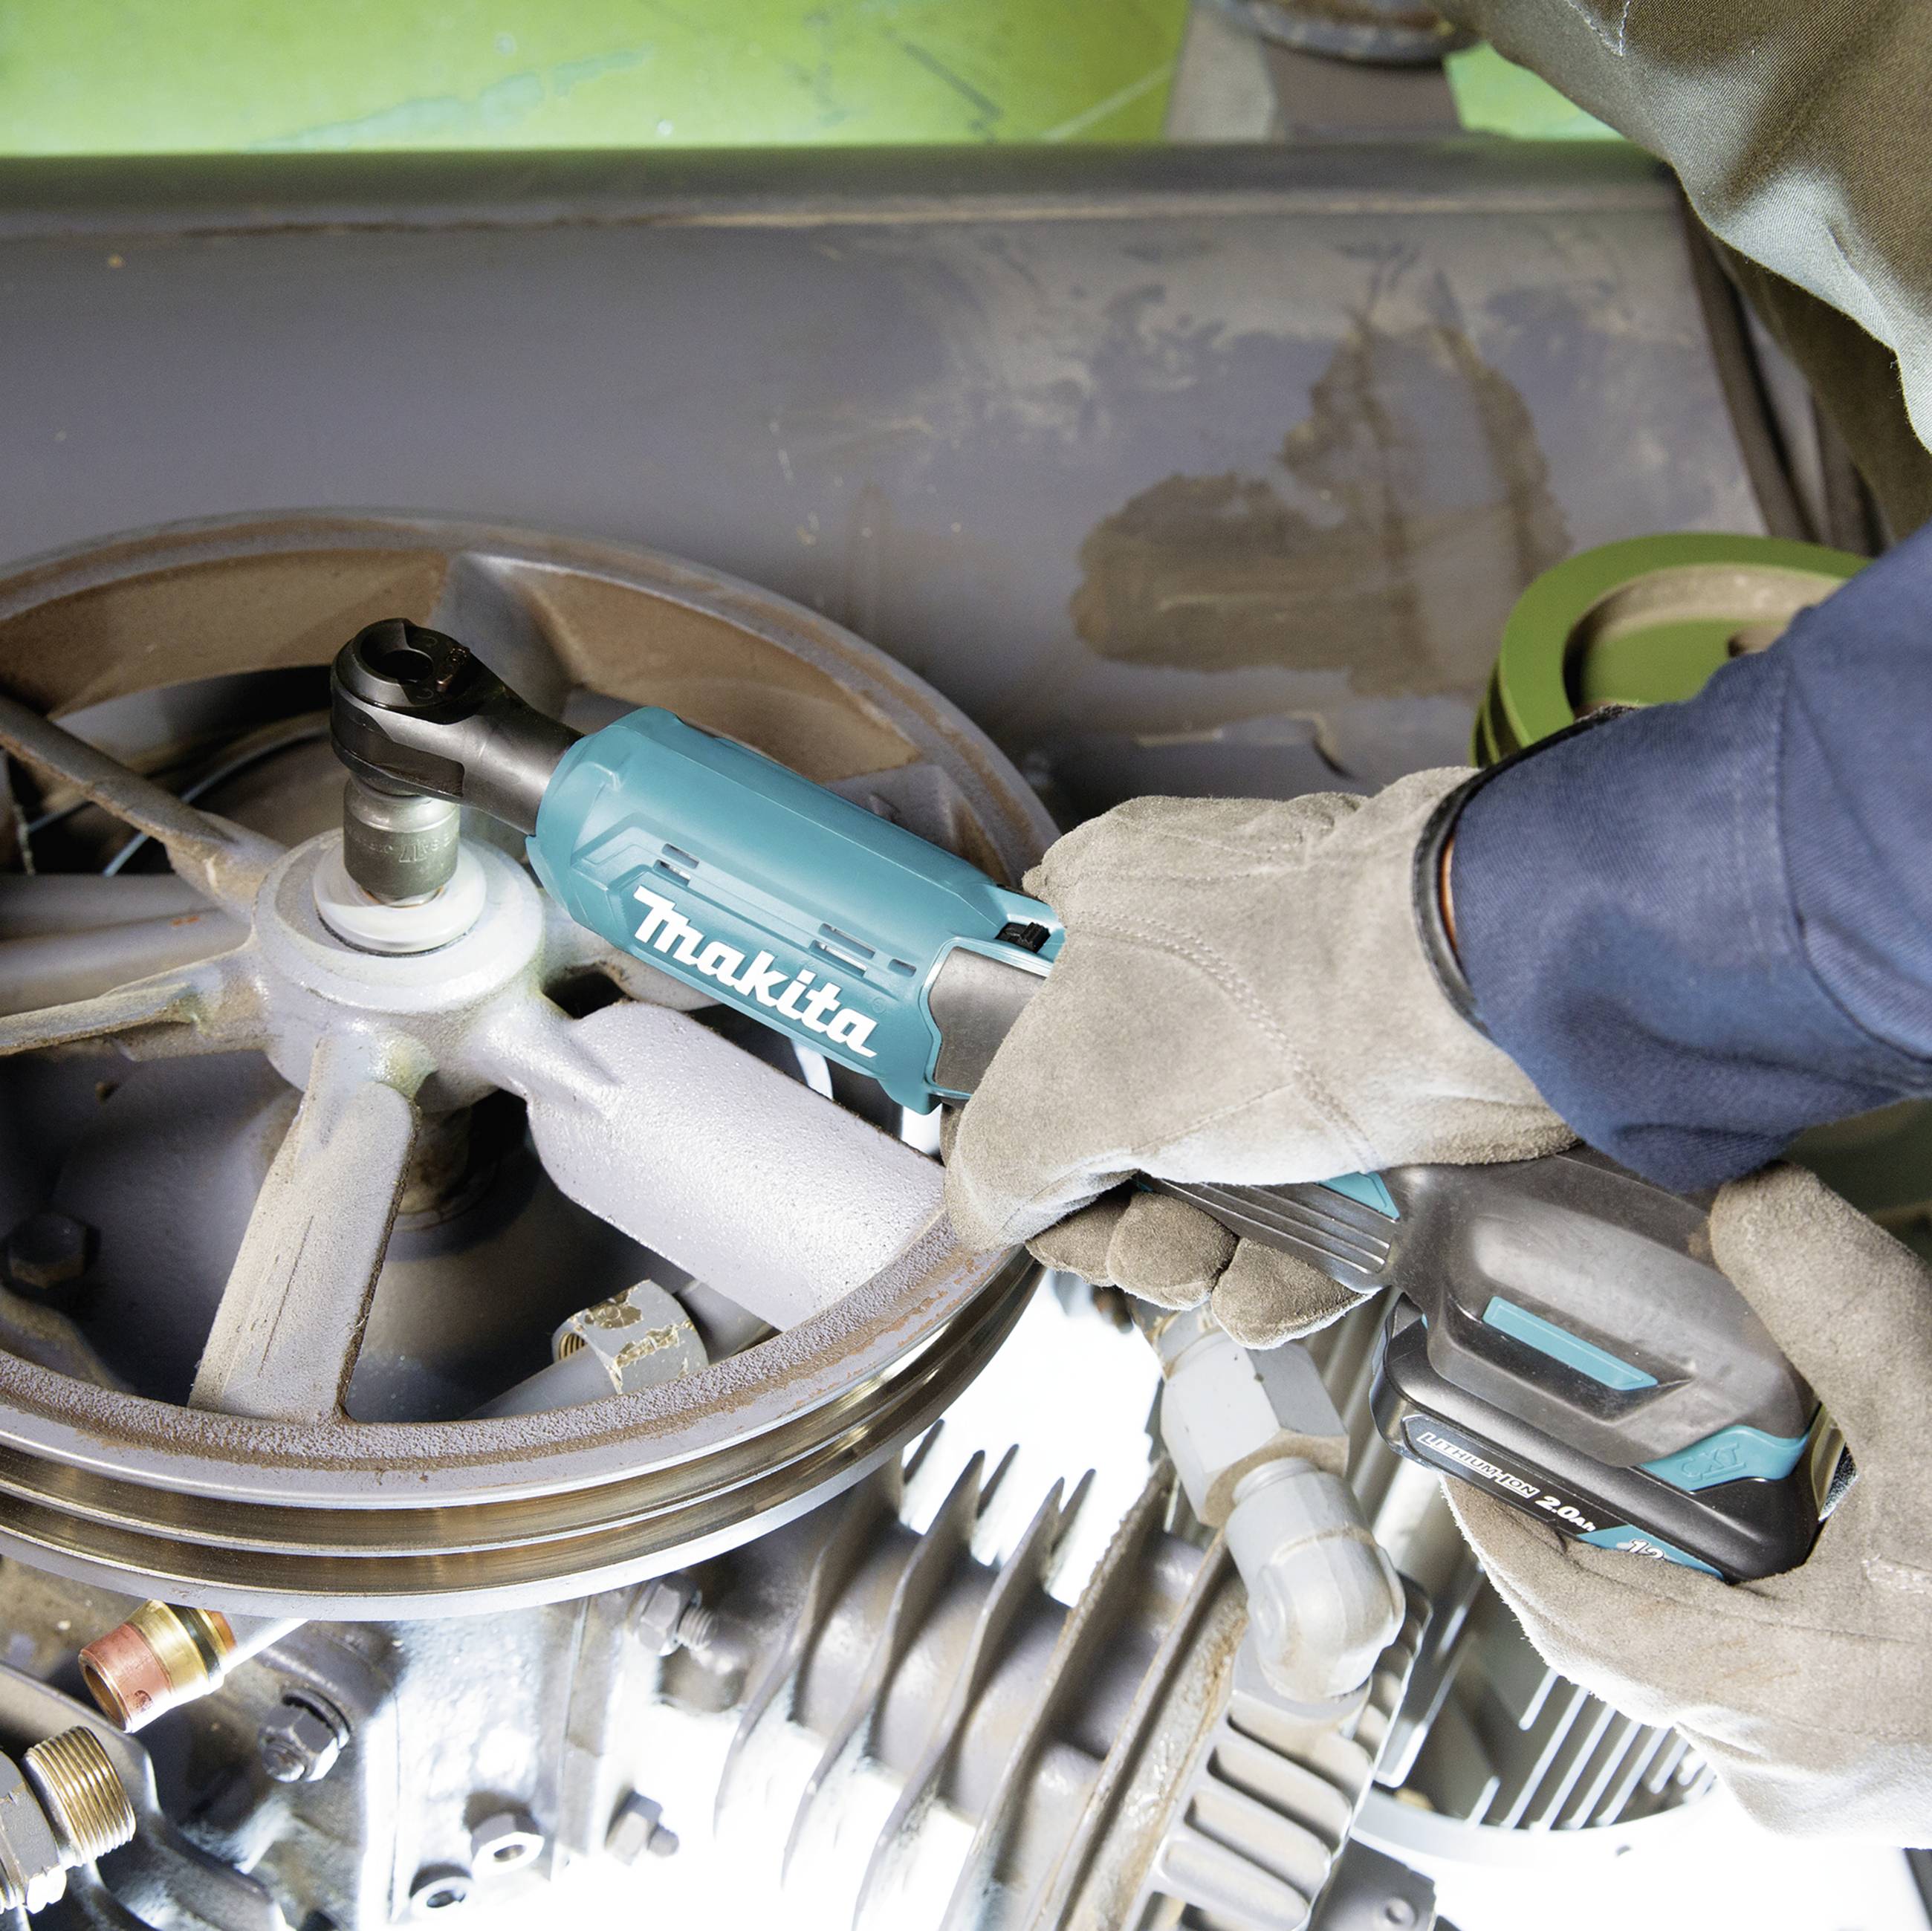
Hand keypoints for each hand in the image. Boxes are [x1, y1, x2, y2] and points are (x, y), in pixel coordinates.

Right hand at [942, 772, 1570, 1344]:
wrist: (1482, 1001)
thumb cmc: (1275, 992)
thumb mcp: (1077, 1086)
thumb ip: (1001, 1157)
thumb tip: (984, 1209)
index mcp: (1107, 915)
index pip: (1029, 1049)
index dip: (1030, 1143)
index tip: (1045, 1199)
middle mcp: (1200, 970)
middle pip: (1122, 1140)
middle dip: (1124, 1226)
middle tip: (1146, 1243)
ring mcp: (1293, 1038)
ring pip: (1215, 1188)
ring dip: (1201, 1259)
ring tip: (1219, 1265)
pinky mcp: (1375, 1108)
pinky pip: (1303, 1210)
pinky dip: (1282, 1265)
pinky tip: (1269, 1289)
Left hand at [1449, 1163, 1931, 1839]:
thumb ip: (1842, 1306)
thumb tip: (1749, 1197)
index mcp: (1786, 1702)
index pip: (1573, 1615)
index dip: (1503, 1532)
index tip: (1461, 1461)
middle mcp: (1791, 1766)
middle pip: (1613, 1643)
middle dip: (1567, 1543)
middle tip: (1534, 1454)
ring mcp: (1834, 1777)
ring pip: (1680, 1666)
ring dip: (1645, 1572)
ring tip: (1620, 1485)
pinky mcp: (1876, 1760)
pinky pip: (1748, 1679)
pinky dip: (1721, 1602)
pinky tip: (1740, 1538)